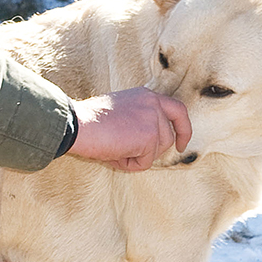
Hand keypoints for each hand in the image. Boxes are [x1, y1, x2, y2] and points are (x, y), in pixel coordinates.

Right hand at [67, 87, 191, 171]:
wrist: (78, 124)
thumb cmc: (89, 121)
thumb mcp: (119, 111)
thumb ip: (138, 118)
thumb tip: (147, 141)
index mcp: (146, 95)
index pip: (177, 110)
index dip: (183, 129)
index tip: (181, 145)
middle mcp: (154, 104)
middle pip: (168, 136)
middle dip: (154, 151)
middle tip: (134, 157)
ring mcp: (154, 120)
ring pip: (157, 151)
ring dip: (136, 157)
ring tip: (114, 150)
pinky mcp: (150, 137)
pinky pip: (145, 162)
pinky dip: (129, 165)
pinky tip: (113, 155)